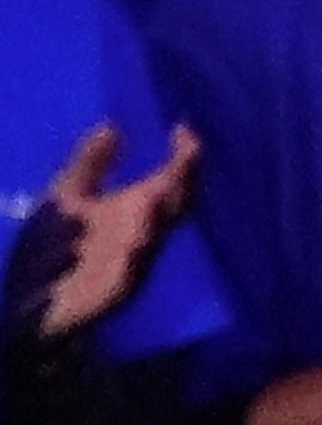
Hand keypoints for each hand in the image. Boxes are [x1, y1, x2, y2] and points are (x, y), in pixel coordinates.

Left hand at [9, 123, 202, 345]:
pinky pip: (127, 278)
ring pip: (152, 240)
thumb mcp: (68, 195)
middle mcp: (142, 233)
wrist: (32, 298)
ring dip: (153, 221)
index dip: (184, 157)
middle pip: (174, 206)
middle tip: (187, 157)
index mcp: (135, 208)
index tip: (183, 127)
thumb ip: (90, 163)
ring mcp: (130, 264)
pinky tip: (134, 245)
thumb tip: (112, 126)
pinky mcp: (110, 292)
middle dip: (182, 183)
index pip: (173, 180)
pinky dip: (132, 262)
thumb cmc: (53, 244)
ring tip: (154, 197)